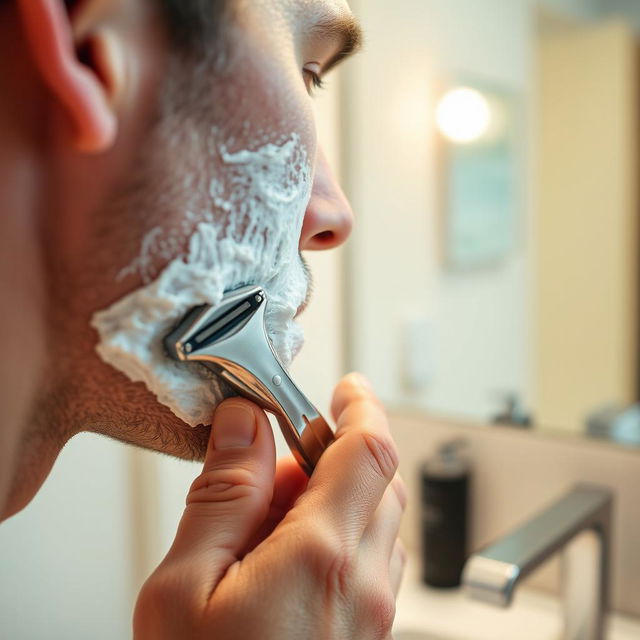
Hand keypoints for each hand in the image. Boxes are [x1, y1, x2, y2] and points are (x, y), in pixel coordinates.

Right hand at [134, 373, 407, 639]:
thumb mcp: (184, 590)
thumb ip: (224, 496)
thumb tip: (245, 426)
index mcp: (323, 559)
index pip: (370, 450)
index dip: (362, 406)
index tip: (347, 386)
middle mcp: (365, 585)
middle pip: (377, 480)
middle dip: (335, 451)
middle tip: (278, 458)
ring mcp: (373, 615)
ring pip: (376, 520)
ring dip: (336, 494)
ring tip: (269, 514)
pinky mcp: (368, 636)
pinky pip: (369, 560)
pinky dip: (340, 533)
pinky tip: (285, 555)